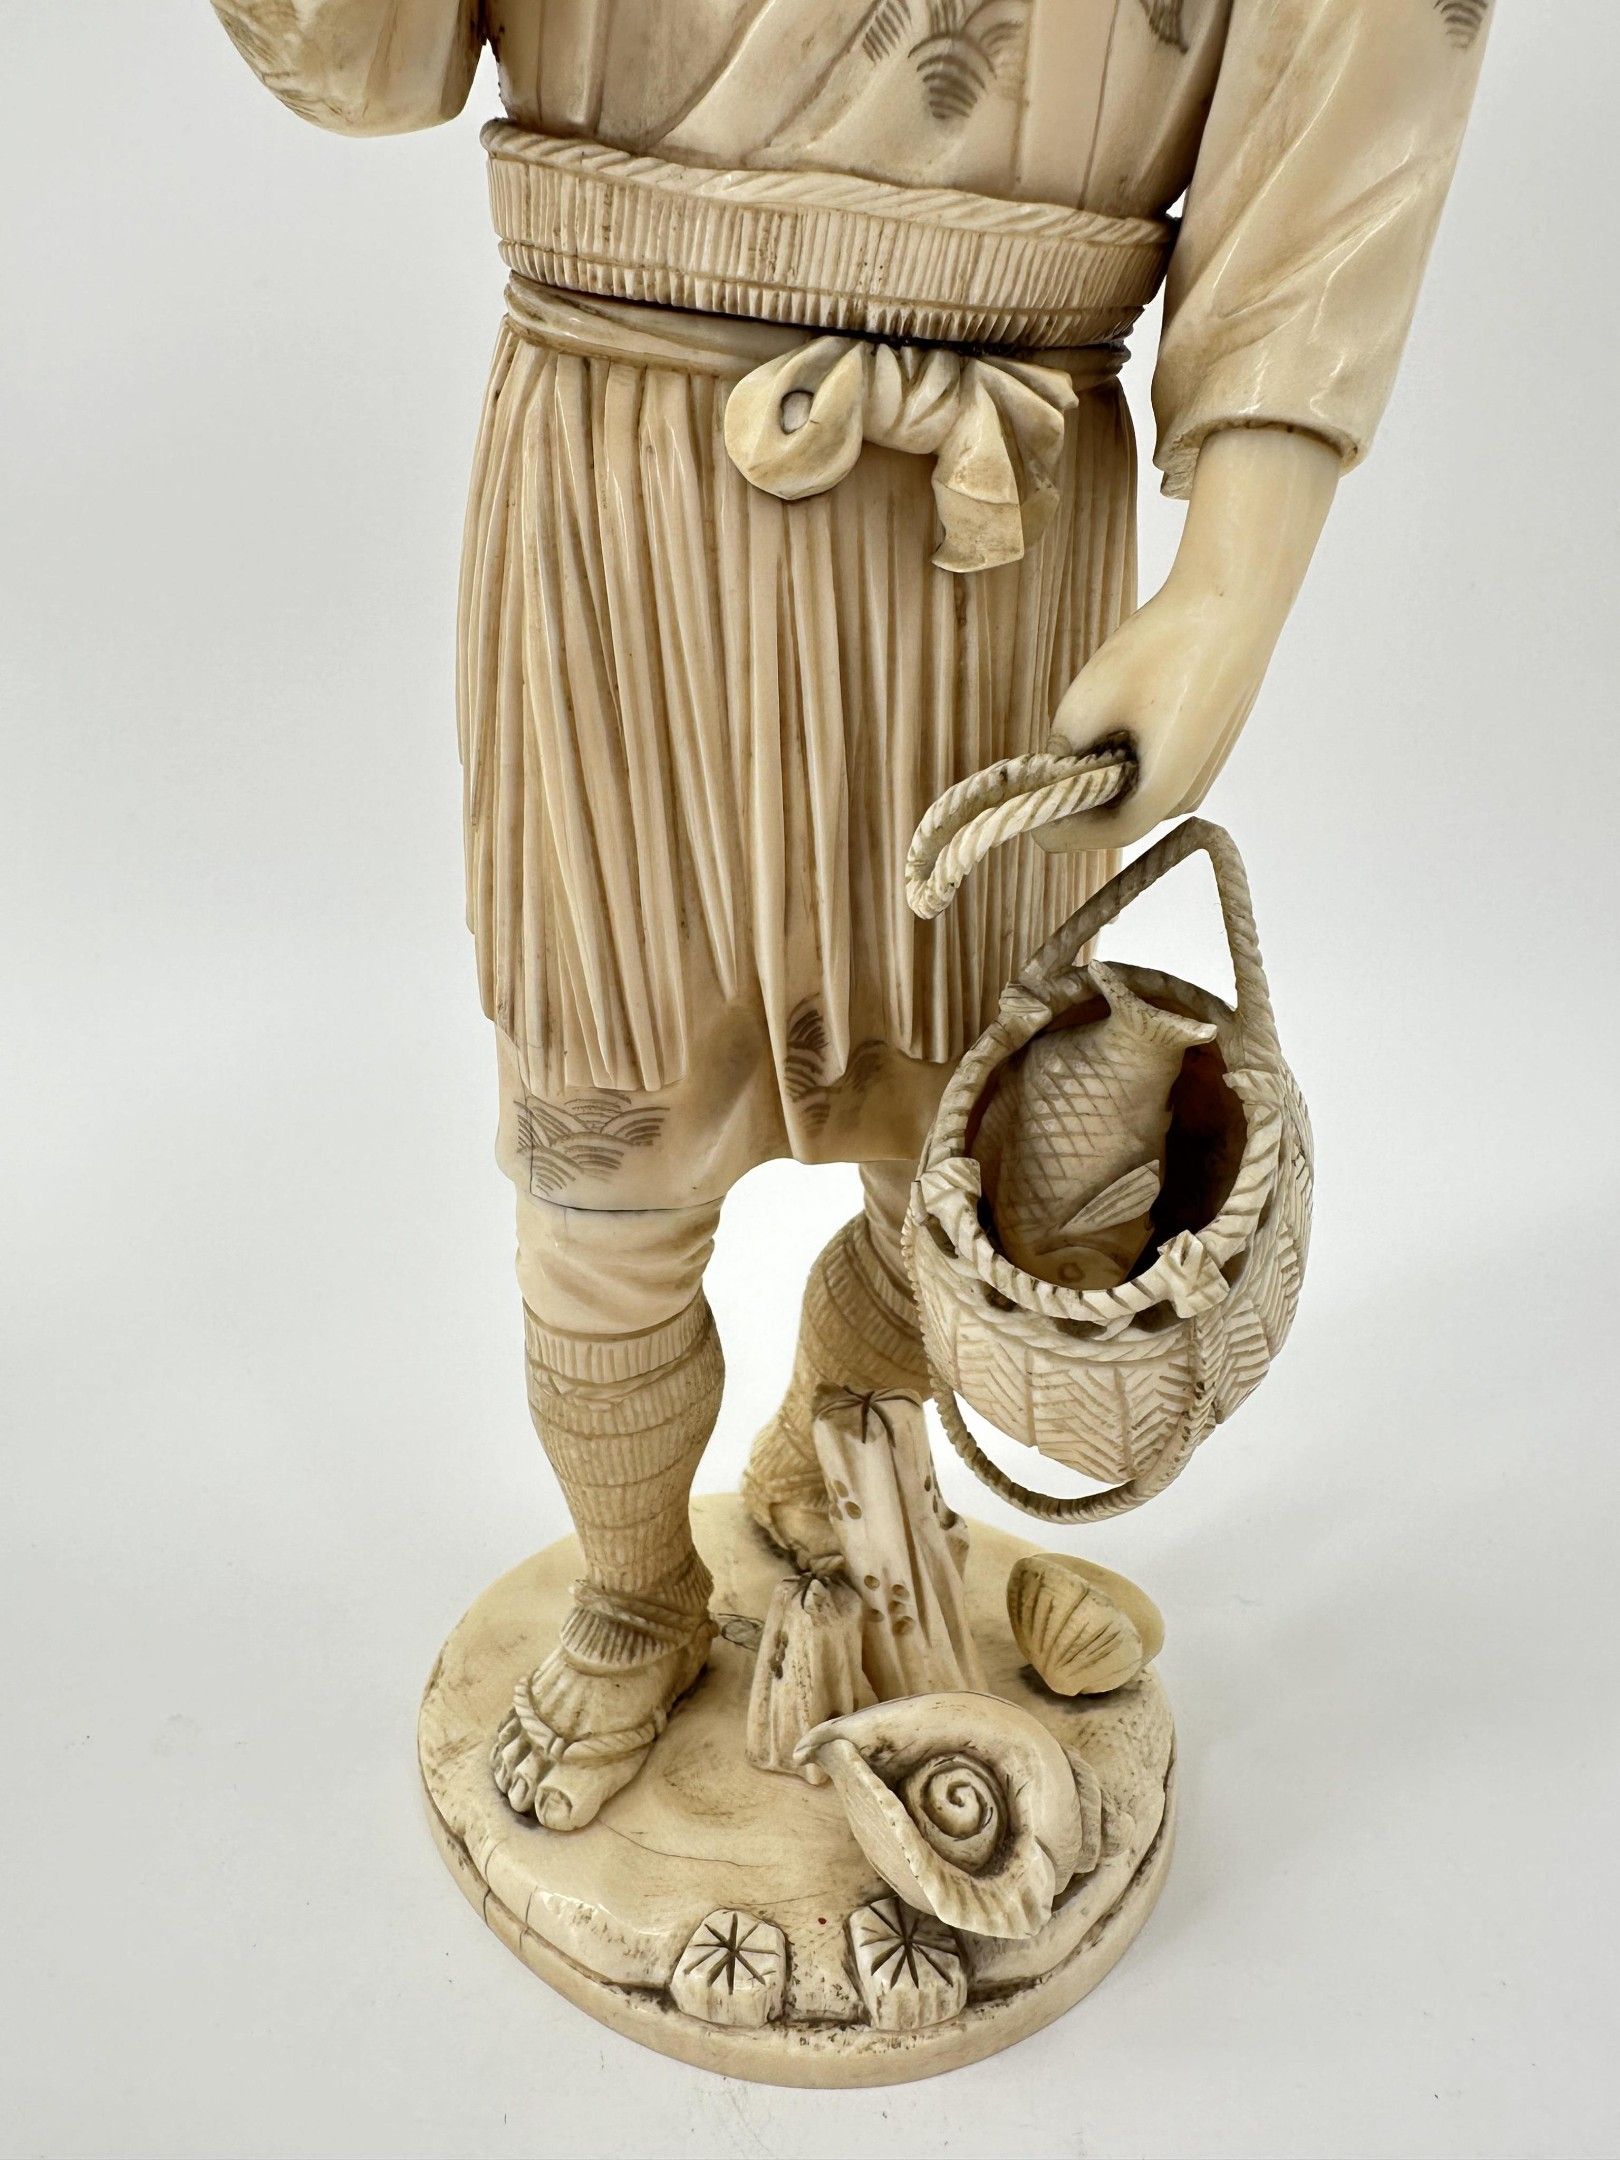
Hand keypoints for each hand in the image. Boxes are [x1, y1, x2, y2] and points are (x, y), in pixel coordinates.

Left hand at [1036, 425, 1341, 853]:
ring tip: (1097, 716)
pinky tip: (1131, 701)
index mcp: (1160, 796)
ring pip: (1137, 786)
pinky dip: (1133, 747)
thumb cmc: (1165, 648)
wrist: (1236, 602)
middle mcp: (1188, 794)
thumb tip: (1054, 773)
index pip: (1093, 836)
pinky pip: (1158, 763)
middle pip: (1116, 814)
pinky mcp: (1211, 745)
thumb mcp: (1086, 703)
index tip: (1023, 810)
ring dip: (1107, 768)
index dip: (1052, 827)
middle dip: (1080, 794)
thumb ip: (1062, 753)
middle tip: (1049, 757)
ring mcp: (1205, 771)